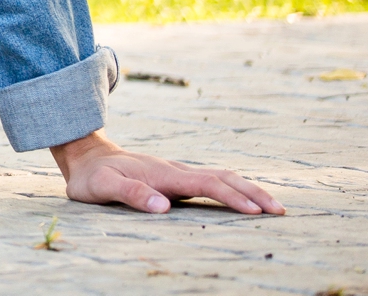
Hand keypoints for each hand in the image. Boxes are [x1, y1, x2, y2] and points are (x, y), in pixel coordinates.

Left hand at [51, 131, 282, 214]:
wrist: (86, 156)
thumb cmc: (92, 177)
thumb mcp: (103, 188)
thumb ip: (131, 195)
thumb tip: (164, 207)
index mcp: (164, 175)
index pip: (207, 184)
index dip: (232, 197)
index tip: (257, 211)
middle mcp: (176, 170)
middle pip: (223, 178)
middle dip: (253, 193)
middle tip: (281, 211)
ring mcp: (177, 172)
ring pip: (221, 177)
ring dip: (248, 189)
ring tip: (273, 206)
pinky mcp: (176, 177)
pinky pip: (212, 180)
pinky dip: (234, 188)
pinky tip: (244, 198)